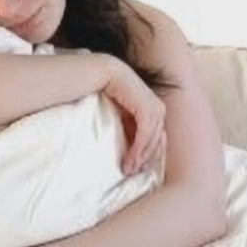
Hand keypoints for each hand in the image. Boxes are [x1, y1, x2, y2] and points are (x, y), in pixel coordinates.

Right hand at [100, 56, 165, 175]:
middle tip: (132, 173)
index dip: (147, 153)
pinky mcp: (144, 101)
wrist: (89, 73)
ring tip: (128, 169)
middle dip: (146, 156)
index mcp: (147, 102)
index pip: (154, 133)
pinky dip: (139, 146)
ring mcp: (150, 99)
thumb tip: (126, 147)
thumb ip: (124, 126)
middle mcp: (153, 100)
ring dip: (141, 155)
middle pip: (156, 135)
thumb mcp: (114, 113)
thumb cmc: (95, 92)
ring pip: (152, 134)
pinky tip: (129, 159)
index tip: (136, 168)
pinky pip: (145, 128)